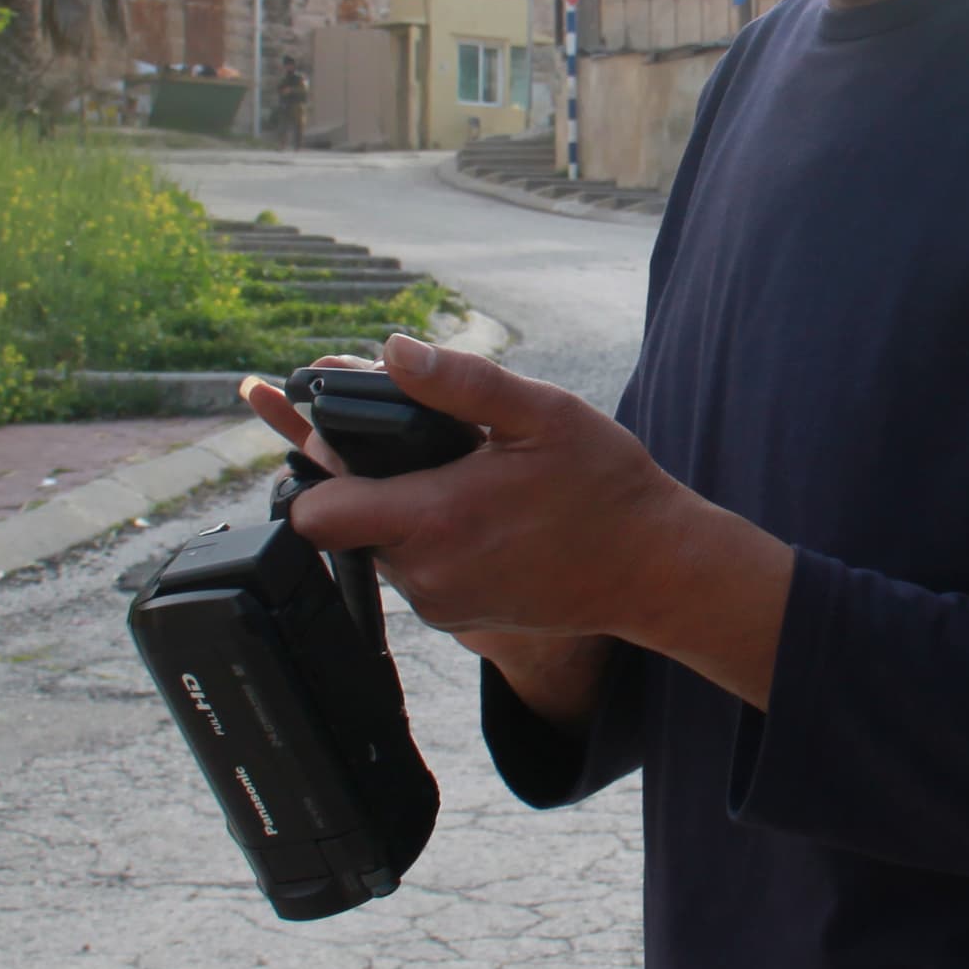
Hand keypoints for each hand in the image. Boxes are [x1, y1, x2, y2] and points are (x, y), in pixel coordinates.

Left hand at [241, 350, 604, 718]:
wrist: (654, 570)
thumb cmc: (604, 488)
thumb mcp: (543, 413)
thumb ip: (460, 381)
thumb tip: (391, 350)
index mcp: (434, 520)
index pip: (315, 512)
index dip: (314, 465)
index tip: (335, 430)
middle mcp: (424, 573)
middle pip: (341, 524)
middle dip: (359, 476)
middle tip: (399, 432)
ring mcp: (437, 603)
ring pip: (376, 546)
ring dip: (392, 506)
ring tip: (445, 466)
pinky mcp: (454, 618)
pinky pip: (411, 570)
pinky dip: (423, 536)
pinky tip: (465, 505)